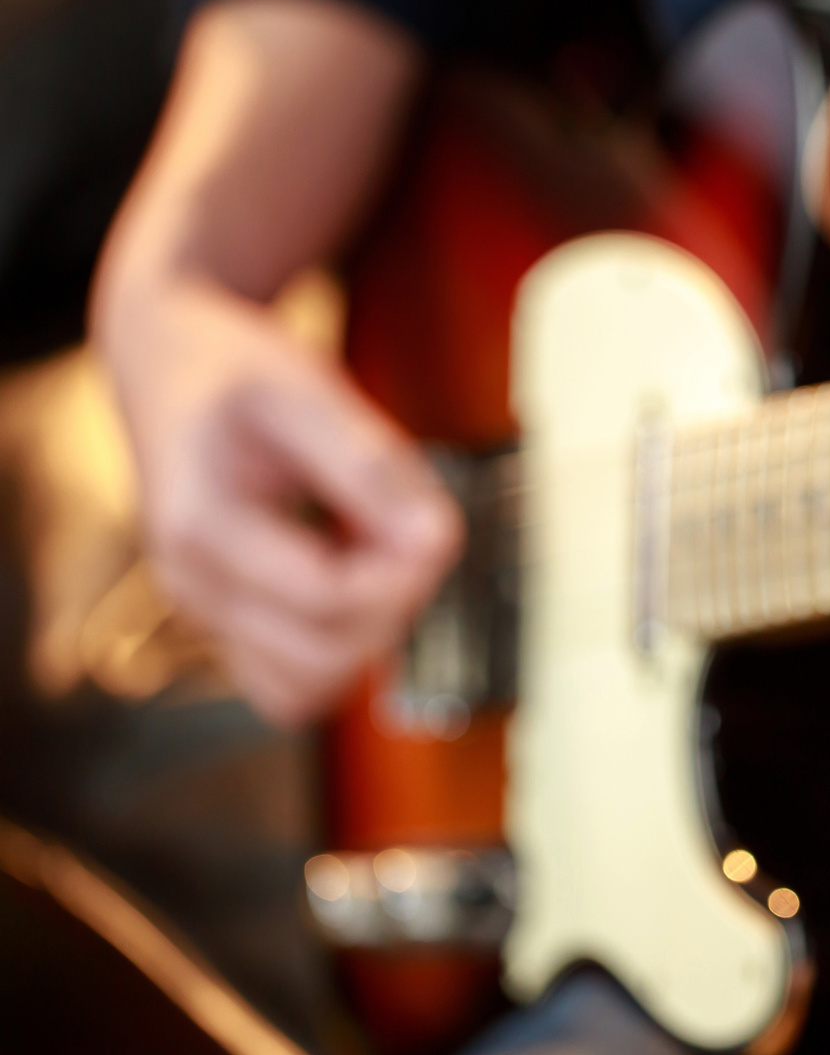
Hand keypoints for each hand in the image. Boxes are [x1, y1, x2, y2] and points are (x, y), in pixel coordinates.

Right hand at [105, 279, 460, 725]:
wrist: (171, 366)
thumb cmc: (237, 375)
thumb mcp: (308, 390)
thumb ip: (373, 467)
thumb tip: (433, 540)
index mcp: (203, 527)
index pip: (329, 599)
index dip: (403, 573)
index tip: (433, 524)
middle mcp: (191, 586)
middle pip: (322, 657)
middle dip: (392, 607)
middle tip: (409, 538)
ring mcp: (203, 614)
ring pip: (305, 689)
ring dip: (368, 637)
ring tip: (377, 558)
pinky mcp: (223, 627)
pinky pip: (289, 687)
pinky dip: (338, 651)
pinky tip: (352, 583)